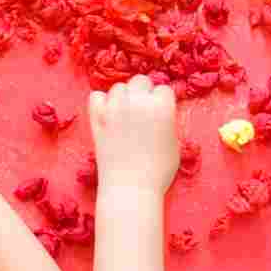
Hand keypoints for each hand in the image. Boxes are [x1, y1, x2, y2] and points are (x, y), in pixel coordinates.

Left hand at [86, 75, 179, 198]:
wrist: (131, 189)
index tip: (162, 114)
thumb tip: (161, 111)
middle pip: (141, 81)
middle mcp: (138, 102)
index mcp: (161, 107)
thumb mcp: (174, 143)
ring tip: (126, 116)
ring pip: (119, 88)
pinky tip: (108, 115)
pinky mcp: (97, 118)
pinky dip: (102, 103)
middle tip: (144, 112)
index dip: (163, 102)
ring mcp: (114, 108)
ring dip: (124, 98)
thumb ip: (168, 122)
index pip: (164, 90)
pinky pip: (96, 96)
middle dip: (144, 93)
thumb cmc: (158, 172)